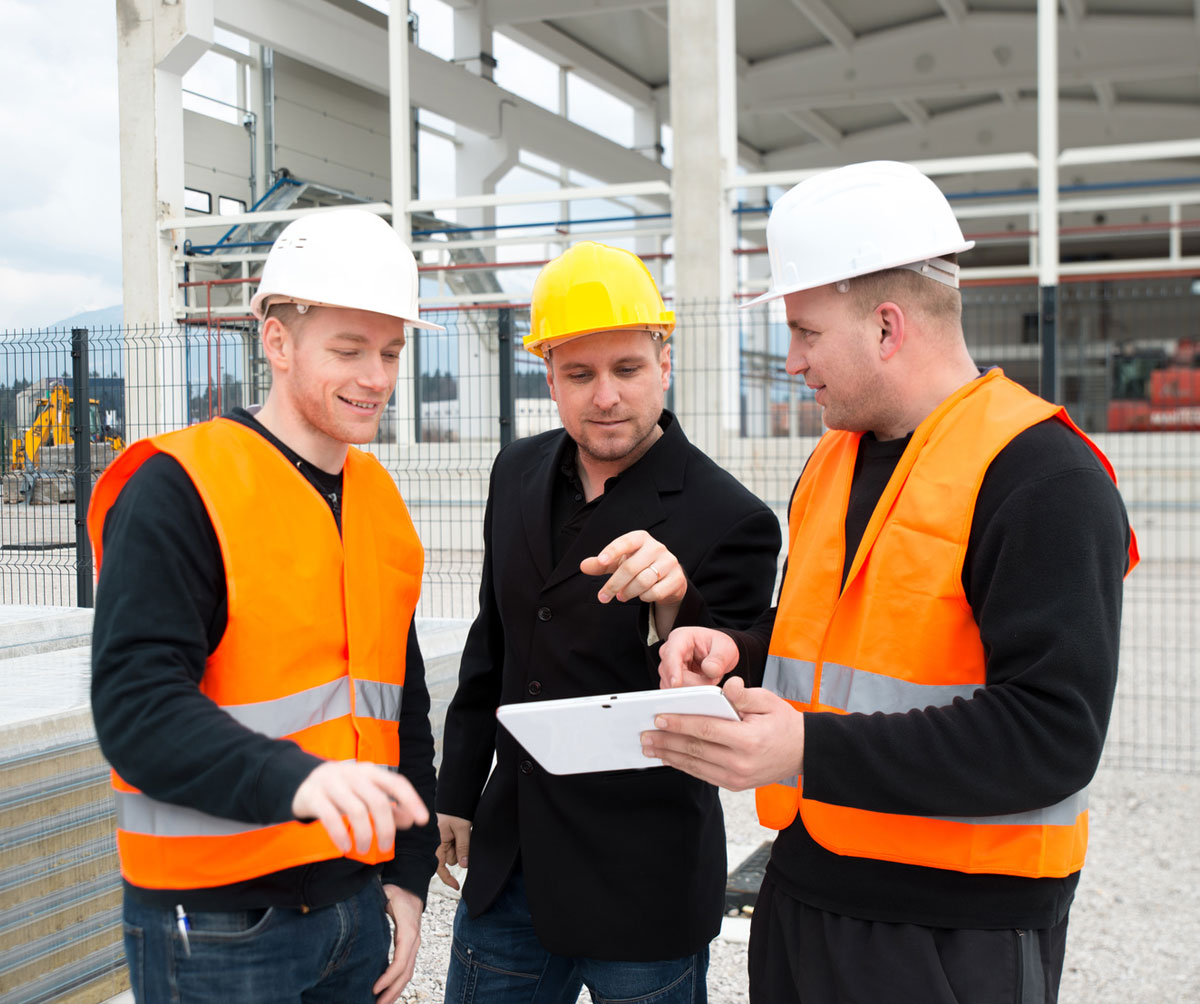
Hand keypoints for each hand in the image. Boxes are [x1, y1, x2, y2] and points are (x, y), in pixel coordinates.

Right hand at [291, 761, 428, 854]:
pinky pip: (330, 817)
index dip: (411, 801)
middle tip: (385, 847)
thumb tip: (411, 819)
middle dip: (385, 828)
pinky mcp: (313, 796)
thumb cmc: (343, 790)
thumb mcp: (366, 794)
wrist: (302, 781)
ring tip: (363, 850)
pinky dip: (340, 835)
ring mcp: (332, 783)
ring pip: (356, 810)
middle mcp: (353, 774)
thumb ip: (389, 806)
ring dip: (364, 834)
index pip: (396, 783)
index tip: (422, 820)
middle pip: (377, 801)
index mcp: (370, 771)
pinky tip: (345, 847)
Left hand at [373, 884, 422, 1003]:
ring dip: (396, 990)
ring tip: (382, 1003)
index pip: (400, 961)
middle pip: (406, 972)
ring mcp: (414, 944)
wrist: (411, 887)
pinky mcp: (410, 947)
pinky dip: (398, 982)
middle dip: (392, 991)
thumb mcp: (386, 895)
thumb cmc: (396, 892)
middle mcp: (414, 940)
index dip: (388, 977)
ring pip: (408, 973)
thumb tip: (360, 914)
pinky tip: (388, 990)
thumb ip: (376, 906)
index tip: (374, 988)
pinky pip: (407, 968)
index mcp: (408, 931)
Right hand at [435, 813, 470, 889]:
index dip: (448, 878)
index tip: (457, 887)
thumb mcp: (462, 829)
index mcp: (435, 843)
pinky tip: (461, 831)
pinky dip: (459, 841)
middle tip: (463, 837)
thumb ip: (463, 847)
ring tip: (462, 830)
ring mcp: (439, 839)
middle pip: (450, 859)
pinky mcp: (444, 835)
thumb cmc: (454, 810)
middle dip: (458, 853)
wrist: (454, 796)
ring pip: (454, 852)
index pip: (439, 867)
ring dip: (459, 845)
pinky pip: (454, 844)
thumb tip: (464, 865)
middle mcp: (435, 843)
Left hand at [580, 531, 686, 634]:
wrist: (667, 578)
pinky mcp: (677, 578)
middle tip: (603, 597)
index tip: (600, 561)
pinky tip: (642, 595)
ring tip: (622, 596)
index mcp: (641, 538)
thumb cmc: (638, 566)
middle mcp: (657, 547)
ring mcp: (669, 562)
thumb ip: (601, 564)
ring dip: (628, 592)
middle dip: (614, 584)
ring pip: (643, 581)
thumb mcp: (618, 562)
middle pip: (631, 568)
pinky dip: (645, 597)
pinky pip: (656, 592)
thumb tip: (583, 566)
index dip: (612, 551)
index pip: (625, 542)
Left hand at [640, 676, 803, 790]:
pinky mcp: (735, 785)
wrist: (803, 752)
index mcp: (748, 739)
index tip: (658, 717)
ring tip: (650, 747)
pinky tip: (669, 757)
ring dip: (669, 756)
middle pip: (695, 750)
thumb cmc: (783, 722)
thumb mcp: (767, 701)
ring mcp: (737, 778)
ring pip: (695, 766)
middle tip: (644, 735)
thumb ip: (743, 695)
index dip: (680, 723)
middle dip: (666, 741)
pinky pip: (703, 774)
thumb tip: (726, 686)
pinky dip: (684, 765)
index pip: (706, 729)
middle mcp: (740, 763)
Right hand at [658, 626, 739, 688]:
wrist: (718, 653)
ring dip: (692, 689)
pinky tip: (701, 688)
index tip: (676, 684)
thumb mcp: (725, 647)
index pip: (671, 654)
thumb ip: (719, 659)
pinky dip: (690, 695)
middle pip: (670, 674)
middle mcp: (670, 652)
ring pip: (671, 686)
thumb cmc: (717, 646)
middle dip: (691, 684)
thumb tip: (710, 670)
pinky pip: (676, 693)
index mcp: (680, 638)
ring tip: (708, 680)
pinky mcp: (671, 681)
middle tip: (711, 682)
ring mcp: (669, 668)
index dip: (673, 670)